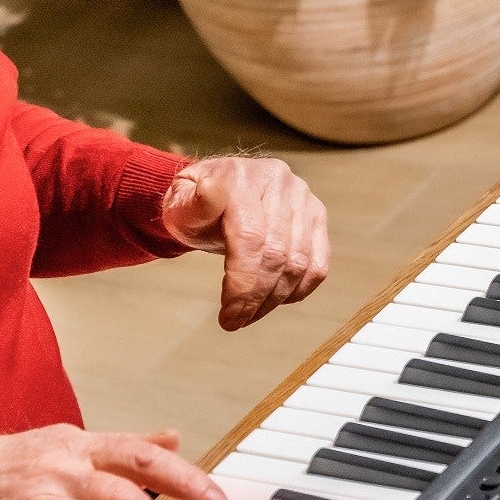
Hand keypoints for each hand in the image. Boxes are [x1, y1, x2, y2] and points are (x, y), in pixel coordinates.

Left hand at [162, 156, 329, 330]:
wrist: (217, 191)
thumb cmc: (196, 205)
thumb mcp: (181, 206)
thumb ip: (192, 204)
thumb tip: (209, 191)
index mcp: (243, 178)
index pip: (251, 238)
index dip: (242, 283)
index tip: (228, 315)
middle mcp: (280, 182)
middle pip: (277, 254)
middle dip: (257, 297)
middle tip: (236, 321)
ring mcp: (303, 199)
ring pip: (300, 263)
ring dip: (275, 298)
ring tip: (251, 313)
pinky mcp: (316, 217)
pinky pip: (317, 264)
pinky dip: (298, 290)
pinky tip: (275, 299)